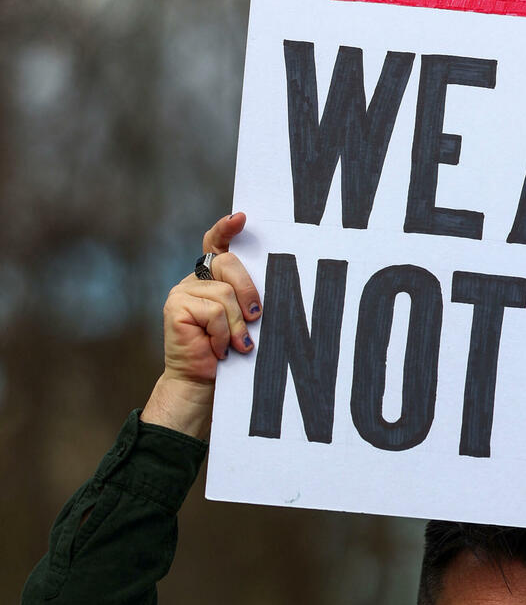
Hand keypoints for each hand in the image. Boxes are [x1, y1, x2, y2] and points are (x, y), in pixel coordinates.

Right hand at [141, 214, 261, 438]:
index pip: (218, 243)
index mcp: (215, 278)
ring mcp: (183, 291)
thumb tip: (272, 282)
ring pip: (225, 294)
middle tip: (256, 318)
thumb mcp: (245, 321)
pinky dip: (222, 335)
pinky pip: (213, 311)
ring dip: (236, 326)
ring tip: (235, 347)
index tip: (243, 217)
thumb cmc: (232, 355)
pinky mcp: (175, 306)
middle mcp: (197, 279)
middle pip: (229, 264)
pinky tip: (217, 350)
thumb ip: (249, 297)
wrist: (203, 387)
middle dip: (249, 291)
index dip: (227, 228)